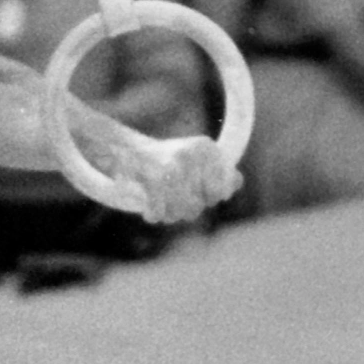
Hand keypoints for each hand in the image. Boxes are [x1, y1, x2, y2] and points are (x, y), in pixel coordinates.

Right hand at [111, 134, 240, 224]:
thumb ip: (223, 174)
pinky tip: (150, 211)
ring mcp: (172, 167)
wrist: (126, 151)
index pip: (219, 193)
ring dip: (169, 215)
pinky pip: (159, 213)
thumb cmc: (168, 162)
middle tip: (173, 198)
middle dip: (185, 209)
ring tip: (162, 204)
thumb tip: (237, 182)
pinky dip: (153, 215)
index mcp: (206, 148)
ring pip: (180, 212)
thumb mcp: (198, 162)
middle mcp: (192, 154)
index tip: (194, 190)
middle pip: (198, 205)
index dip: (207, 198)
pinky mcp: (152, 178)